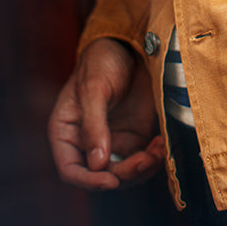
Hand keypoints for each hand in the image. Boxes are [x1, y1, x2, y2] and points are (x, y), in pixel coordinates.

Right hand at [48, 37, 164, 189]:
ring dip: (141, 169)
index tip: (110, 181)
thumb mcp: (94, 89)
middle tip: (144, 159)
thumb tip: (97, 164)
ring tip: (156, 151)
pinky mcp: (133, 138)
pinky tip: (160, 145)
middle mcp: (86, 142)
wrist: (130, 44)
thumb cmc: (102, 61)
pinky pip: (141, 160)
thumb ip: (94, 125)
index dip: (87, 181)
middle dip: (123, 174)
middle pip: (100, 175)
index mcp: (66, 131)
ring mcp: (111, 142)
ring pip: (123, 174)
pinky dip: (152, 159)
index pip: (70, 169)